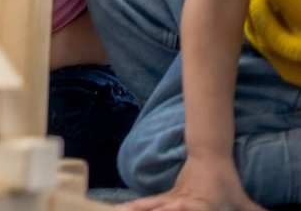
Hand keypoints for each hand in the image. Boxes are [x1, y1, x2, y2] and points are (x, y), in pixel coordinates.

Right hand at [120, 155, 263, 210]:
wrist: (209, 157)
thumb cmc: (226, 182)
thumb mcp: (242, 201)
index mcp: (198, 204)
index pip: (186, 207)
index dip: (180, 206)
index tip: (175, 205)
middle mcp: (180, 201)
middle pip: (161, 208)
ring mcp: (171, 198)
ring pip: (149, 206)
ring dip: (134, 209)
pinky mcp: (166, 197)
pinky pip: (147, 204)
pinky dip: (134, 206)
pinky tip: (120, 209)